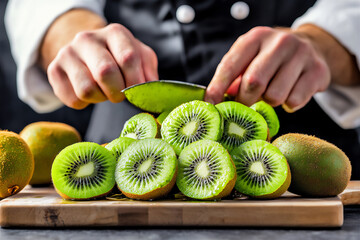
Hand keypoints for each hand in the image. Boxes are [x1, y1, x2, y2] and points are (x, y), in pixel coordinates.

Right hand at [47, 23, 157, 108]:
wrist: (89, 52)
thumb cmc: (119, 57)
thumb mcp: (140, 58)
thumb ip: (149, 73)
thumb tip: (151, 93)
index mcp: (115, 33)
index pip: (128, 58)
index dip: (135, 82)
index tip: (136, 91)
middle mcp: (87, 38)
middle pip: (105, 73)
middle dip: (117, 92)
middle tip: (119, 94)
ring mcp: (67, 53)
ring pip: (86, 89)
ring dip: (100, 98)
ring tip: (103, 91)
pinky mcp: (54, 69)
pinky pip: (73, 99)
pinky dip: (85, 103)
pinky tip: (89, 92)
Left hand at [205, 26, 330, 111]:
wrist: (312, 47)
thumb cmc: (271, 58)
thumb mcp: (250, 59)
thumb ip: (234, 78)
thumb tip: (217, 100)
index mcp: (256, 38)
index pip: (231, 65)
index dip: (217, 87)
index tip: (210, 104)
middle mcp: (279, 42)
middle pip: (254, 82)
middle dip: (245, 101)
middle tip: (245, 105)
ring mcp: (301, 55)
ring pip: (275, 96)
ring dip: (268, 102)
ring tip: (271, 93)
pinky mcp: (317, 71)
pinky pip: (294, 101)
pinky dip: (288, 105)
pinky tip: (289, 94)